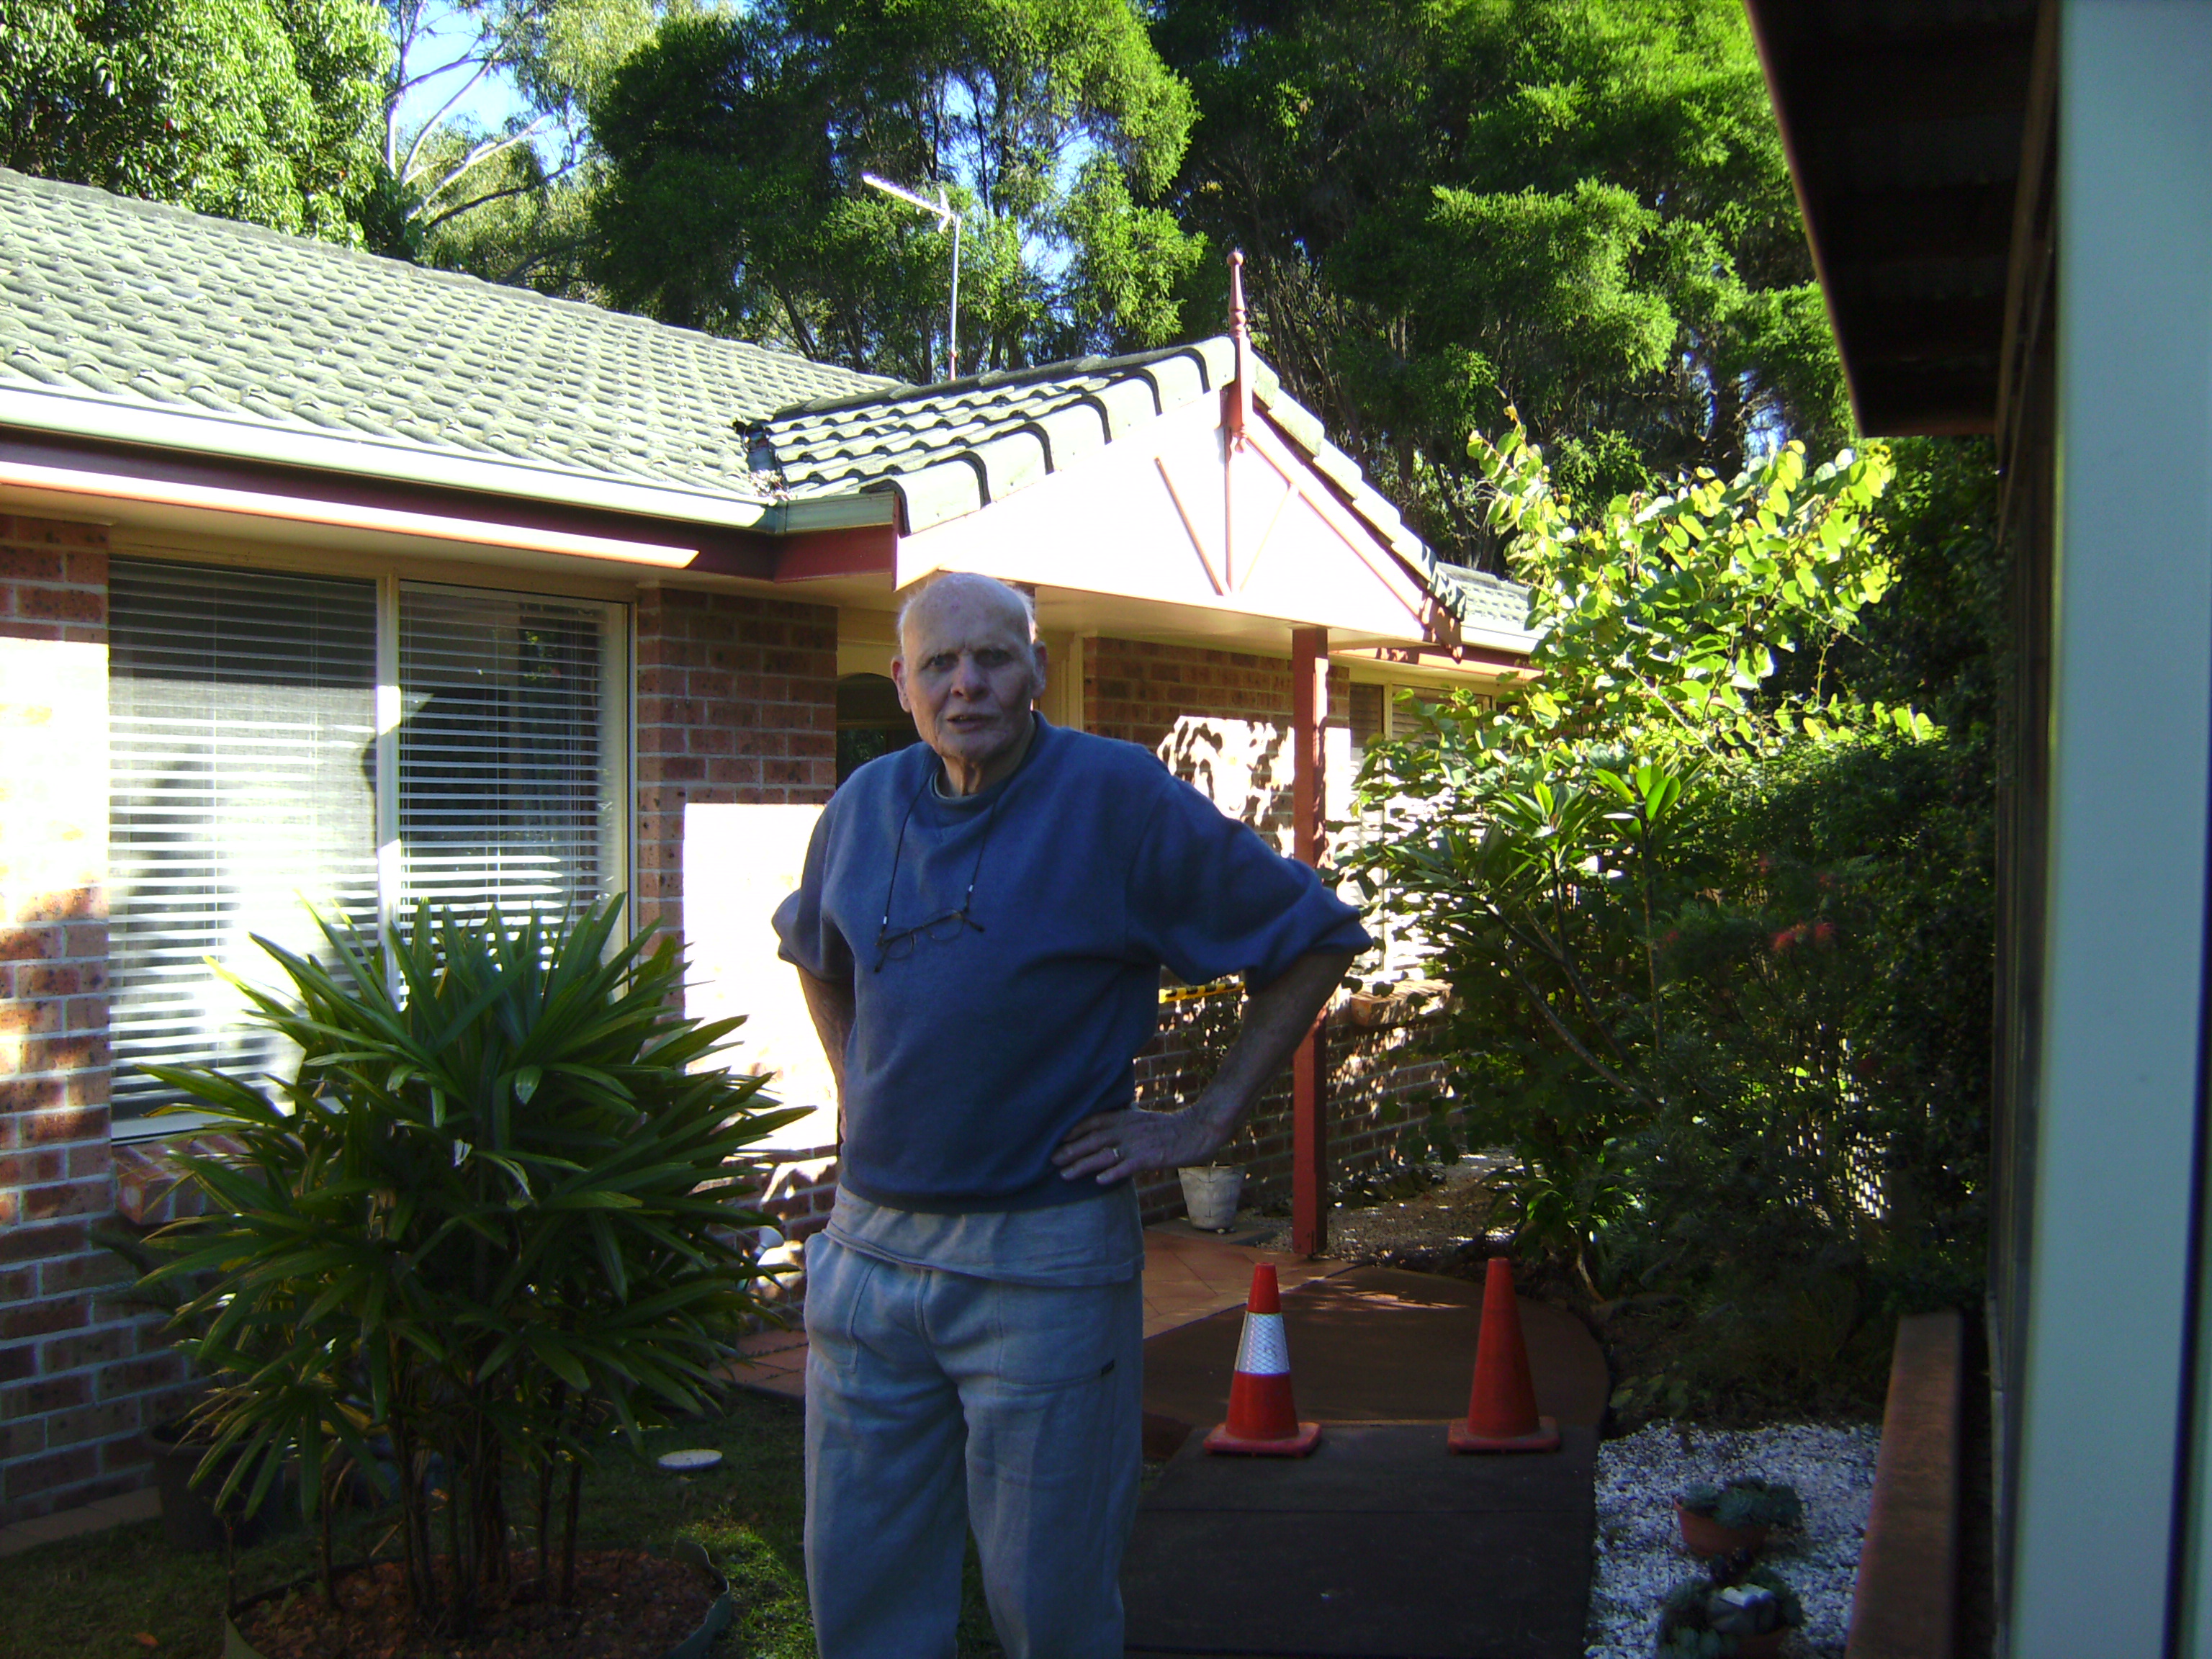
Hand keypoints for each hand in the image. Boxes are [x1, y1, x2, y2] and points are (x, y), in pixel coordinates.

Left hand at [1053, 1100, 1232, 1185]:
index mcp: (1125, 1118)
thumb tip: (1107, 1127)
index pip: (1093, 1121)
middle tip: (1051, 1160)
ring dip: (1082, 1164)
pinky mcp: (1149, 1158)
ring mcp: (1137, 1144)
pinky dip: (1113, 1173)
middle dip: (1070, 1150)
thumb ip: (1125, 1122)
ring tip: (1065, 1175)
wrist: (1197, 1129)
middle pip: (1092, 1139)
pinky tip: (1099, 1181)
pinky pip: (1127, 1166)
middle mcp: (1127, 1129)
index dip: (1074, 1130)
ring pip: (1104, 1155)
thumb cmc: (1170, 1127)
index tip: (1056, 1138)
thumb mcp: (1143, 1119)